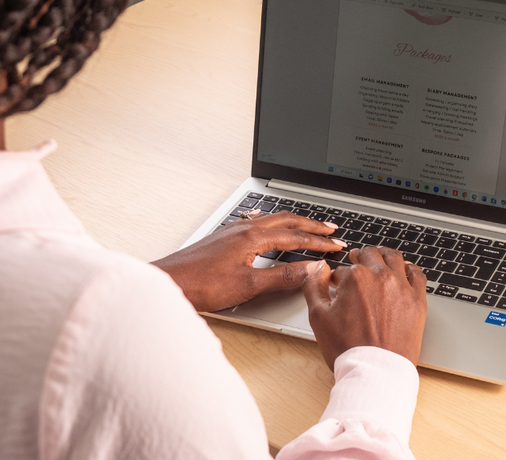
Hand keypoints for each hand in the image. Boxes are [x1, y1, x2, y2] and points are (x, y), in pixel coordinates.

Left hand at [153, 211, 346, 311]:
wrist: (168, 282)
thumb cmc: (201, 285)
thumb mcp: (248, 285)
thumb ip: (282, 277)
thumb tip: (310, 269)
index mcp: (253, 237)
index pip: (295, 237)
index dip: (319, 243)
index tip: (336, 247)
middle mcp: (244, 228)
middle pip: (287, 221)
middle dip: (311, 226)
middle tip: (331, 230)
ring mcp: (233, 230)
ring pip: (272, 220)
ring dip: (294, 224)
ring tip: (309, 227)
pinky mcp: (224, 238)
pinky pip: (258, 224)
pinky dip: (276, 226)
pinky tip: (273, 230)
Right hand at [302, 246, 427, 369]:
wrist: (376, 371)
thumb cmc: (348, 348)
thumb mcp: (318, 317)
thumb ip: (313, 286)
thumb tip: (316, 269)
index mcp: (356, 278)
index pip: (344, 269)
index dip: (338, 277)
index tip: (337, 284)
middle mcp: (381, 277)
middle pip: (371, 256)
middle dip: (361, 256)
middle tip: (357, 258)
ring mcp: (402, 288)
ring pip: (395, 258)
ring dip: (384, 255)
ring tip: (380, 257)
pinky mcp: (418, 301)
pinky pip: (418, 275)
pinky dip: (410, 268)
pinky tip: (406, 270)